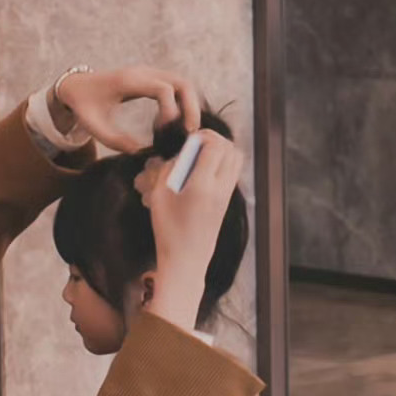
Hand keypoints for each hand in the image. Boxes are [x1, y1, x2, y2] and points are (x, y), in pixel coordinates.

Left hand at [55, 66, 202, 152]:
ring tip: (186, 129)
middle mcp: (144, 72)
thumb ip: (114, 140)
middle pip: (182, 83)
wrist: (76, 85)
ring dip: (190, 105)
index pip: (164, 89)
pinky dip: (182, 103)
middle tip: (190, 132)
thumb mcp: (93, 125)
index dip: (170, 111)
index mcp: (130, 81)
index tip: (162, 132)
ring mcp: (150, 73)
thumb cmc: (83, 105)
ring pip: (183, 83)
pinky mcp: (152, 78)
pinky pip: (176, 87)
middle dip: (191, 108)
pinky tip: (172, 123)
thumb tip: (140, 152)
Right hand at [134, 130, 243, 329]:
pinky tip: (204, 169)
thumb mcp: (158, 195)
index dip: (203, 135)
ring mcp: (227, 195)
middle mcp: (220, 188)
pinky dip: (224, 162)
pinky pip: (233, 172)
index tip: (189, 138)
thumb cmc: (167, 229)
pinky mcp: (227, 201)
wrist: (186, 259)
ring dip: (222, 150)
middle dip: (214, 139)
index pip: (214, 146)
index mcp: (202, 184)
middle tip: (196, 143)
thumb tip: (180, 155)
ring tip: (202, 154)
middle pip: (230, 148)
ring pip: (236, 159)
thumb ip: (168, 169)